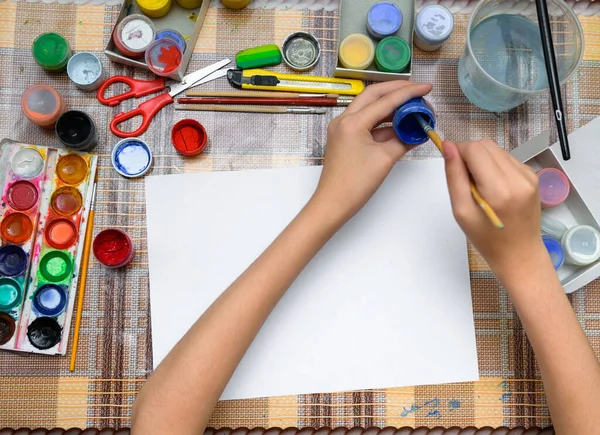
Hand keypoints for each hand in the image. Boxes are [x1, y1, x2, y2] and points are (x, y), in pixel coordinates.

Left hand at [312, 81, 431, 222]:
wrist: (333, 204)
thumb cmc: (355, 184)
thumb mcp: (385, 159)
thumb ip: (404, 140)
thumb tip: (419, 132)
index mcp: (352, 122)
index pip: (385, 100)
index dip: (409, 92)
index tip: (427, 87)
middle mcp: (344, 120)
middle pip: (373, 95)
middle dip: (397, 91)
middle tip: (418, 91)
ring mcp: (342, 128)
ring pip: (369, 108)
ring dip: (390, 106)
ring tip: (413, 107)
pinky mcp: (345, 138)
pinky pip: (366, 123)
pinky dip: (383, 122)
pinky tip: (401, 124)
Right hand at [443, 139, 546, 279]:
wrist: (519, 253)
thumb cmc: (486, 238)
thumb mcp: (461, 210)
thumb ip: (454, 176)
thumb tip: (447, 146)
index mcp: (499, 189)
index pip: (474, 149)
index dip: (458, 152)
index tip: (452, 166)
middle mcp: (518, 177)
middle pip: (485, 145)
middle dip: (469, 155)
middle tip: (465, 180)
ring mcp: (529, 175)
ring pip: (496, 150)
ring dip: (482, 161)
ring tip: (480, 186)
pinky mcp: (533, 176)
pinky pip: (507, 159)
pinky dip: (494, 166)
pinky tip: (493, 187)